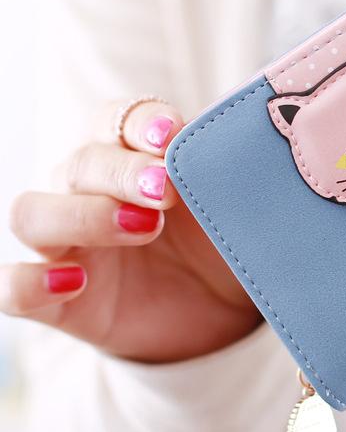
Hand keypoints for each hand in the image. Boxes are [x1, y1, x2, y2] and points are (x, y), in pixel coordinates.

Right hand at [2, 100, 260, 362]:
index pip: (118, 120)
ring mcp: (67, 246)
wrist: (220, 311)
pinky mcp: (57, 300)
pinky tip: (73, 282)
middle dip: (122, 171)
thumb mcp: (230, 207)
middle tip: (167, 189)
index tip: (172, 134)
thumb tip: (237, 144)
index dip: (140, 122)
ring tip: (144, 228)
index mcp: (131, 158)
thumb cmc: (223, 241)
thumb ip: (222, 174)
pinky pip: (11, 287)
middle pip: (80, 163)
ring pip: (32, 213)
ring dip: (82, 215)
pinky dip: (29, 281)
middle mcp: (89, 193)